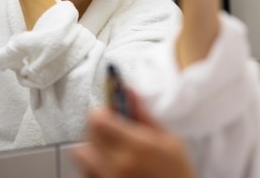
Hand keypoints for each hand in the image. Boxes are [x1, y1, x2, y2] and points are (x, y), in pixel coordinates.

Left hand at [74, 88, 197, 177]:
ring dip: (92, 150)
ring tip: (111, 153)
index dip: (103, 112)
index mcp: (136, 146)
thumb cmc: (177, 173)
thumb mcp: (169, 140)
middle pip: (88, 136)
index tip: (111, 113)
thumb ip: (143, 115)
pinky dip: (91, 170)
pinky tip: (109, 169)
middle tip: (113, 131)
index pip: (98, 120)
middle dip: (98, 129)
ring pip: (82, 157)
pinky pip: (84, 175)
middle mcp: (118, 164)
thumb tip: (128, 91)